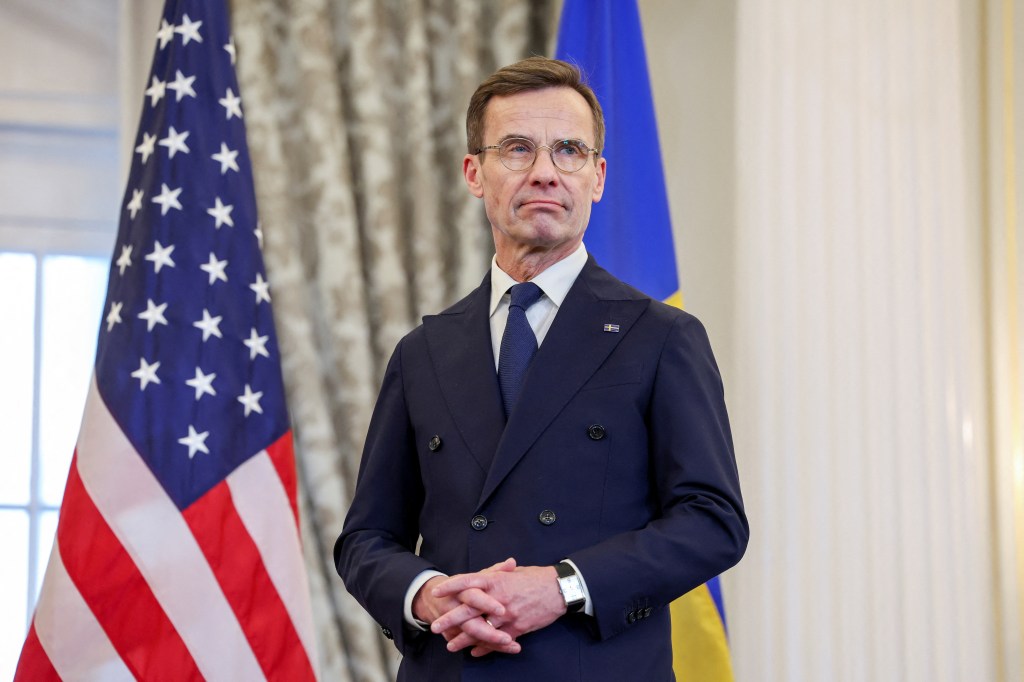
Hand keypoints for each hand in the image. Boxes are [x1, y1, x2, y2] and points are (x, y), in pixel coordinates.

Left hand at [431, 562, 564, 656]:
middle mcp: (499, 598)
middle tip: (435, 626)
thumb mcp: (515, 572)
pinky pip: (498, 641)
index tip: (436, 592)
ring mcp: (508, 615)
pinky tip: (475, 653)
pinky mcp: (518, 628)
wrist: (559, 589)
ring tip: (451, 645)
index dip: (451, 587)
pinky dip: (486, 648)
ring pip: (481, 630)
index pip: (469, 582)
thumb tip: (484, 575)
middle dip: (450, 619)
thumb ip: (497, 574)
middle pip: (470, 609)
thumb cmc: (536, 578)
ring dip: (464, 639)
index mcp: (497, 580)